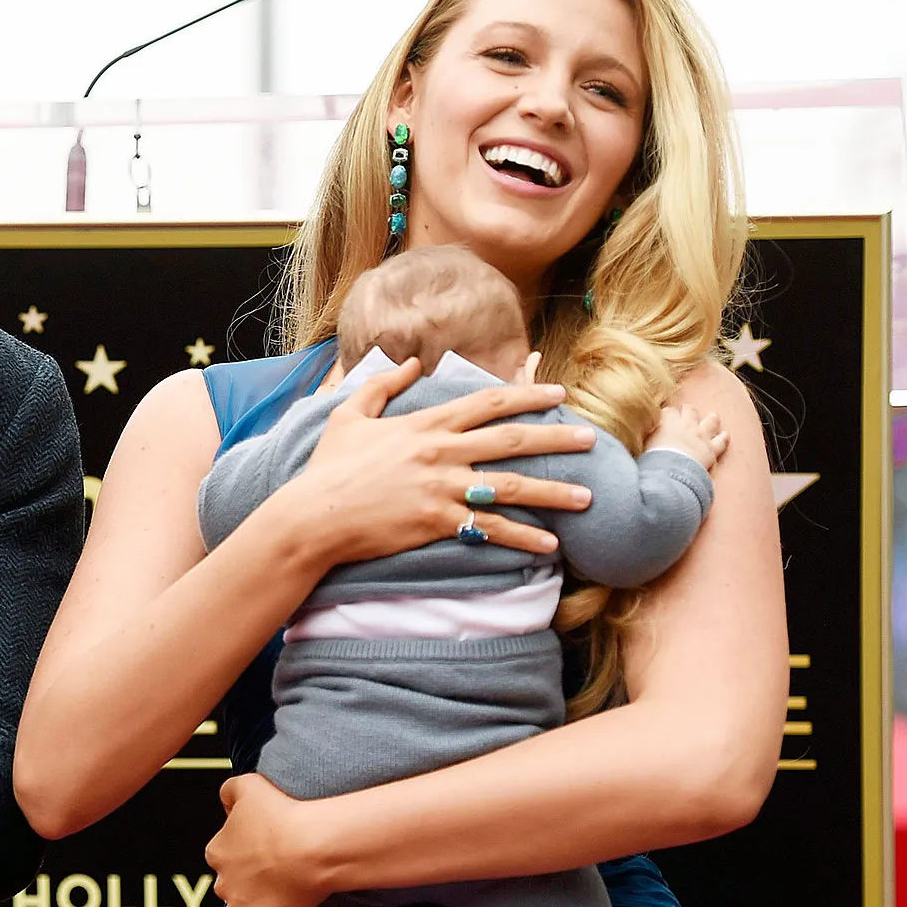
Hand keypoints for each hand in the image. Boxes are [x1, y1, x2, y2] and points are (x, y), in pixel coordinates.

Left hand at [204, 773, 335, 906]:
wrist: (312, 846)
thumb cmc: (284, 812)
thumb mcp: (249, 784)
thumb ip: (229, 791)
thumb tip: (226, 803)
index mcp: (216, 852)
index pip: (225, 856)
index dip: (248, 854)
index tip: (270, 851)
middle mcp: (221, 883)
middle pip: (233, 885)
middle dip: (250, 881)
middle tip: (281, 871)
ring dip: (261, 904)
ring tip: (288, 891)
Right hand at [281, 357, 595, 564]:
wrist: (313, 515)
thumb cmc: (327, 468)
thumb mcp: (348, 416)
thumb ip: (381, 384)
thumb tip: (411, 362)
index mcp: (426, 423)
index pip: (489, 402)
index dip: (528, 395)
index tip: (559, 393)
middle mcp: (441, 452)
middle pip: (513, 440)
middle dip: (557, 438)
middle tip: (592, 440)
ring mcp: (441, 488)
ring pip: (511, 486)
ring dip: (554, 492)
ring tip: (587, 497)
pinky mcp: (437, 521)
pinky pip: (489, 529)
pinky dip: (522, 537)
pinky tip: (549, 544)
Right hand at [644, 404, 727, 470]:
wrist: (670, 474)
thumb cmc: (652, 461)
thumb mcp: (641, 446)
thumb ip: (642, 438)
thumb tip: (630, 438)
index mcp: (667, 423)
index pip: (668, 411)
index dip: (667, 414)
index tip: (663, 417)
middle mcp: (686, 425)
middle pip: (690, 410)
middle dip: (688, 410)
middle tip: (686, 411)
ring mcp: (701, 436)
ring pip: (710, 421)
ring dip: (711, 418)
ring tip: (712, 416)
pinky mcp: (711, 450)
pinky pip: (722, 440)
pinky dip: (724, 437)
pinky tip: (725, 434)